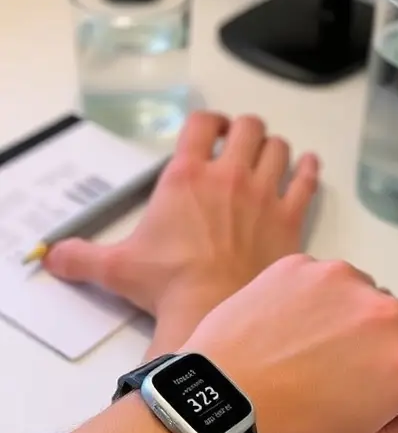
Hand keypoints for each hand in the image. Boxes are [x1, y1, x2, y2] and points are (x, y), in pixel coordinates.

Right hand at [45, 112, 318, 318]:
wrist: (213, 312)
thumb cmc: (168, 286)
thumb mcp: (117, 268)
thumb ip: (82, 257)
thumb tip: (54, 257)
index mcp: (187, 176)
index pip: (201, 123)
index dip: (207, 121)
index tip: (208, 130)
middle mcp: (228, 176)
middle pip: (247, 126)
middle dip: (244, 129)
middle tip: (240, 142)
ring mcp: (263, 195)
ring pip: (279, 148)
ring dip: (274, 147)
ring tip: (269, 155)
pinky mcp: (290, 220)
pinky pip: (307, 182)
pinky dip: (309, 170)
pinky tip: (307, 167)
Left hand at [183, 255, 397, 432]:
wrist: (221, 393)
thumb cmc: (289, 427)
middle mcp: (386, 313)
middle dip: (388, 354)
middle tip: (342, 377)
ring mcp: (344, 281)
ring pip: (370, 300)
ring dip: (355, 321)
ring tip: (311, 350)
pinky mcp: (306, 265)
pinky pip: (330, 281)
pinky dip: (319, 300)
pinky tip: (290, 328)